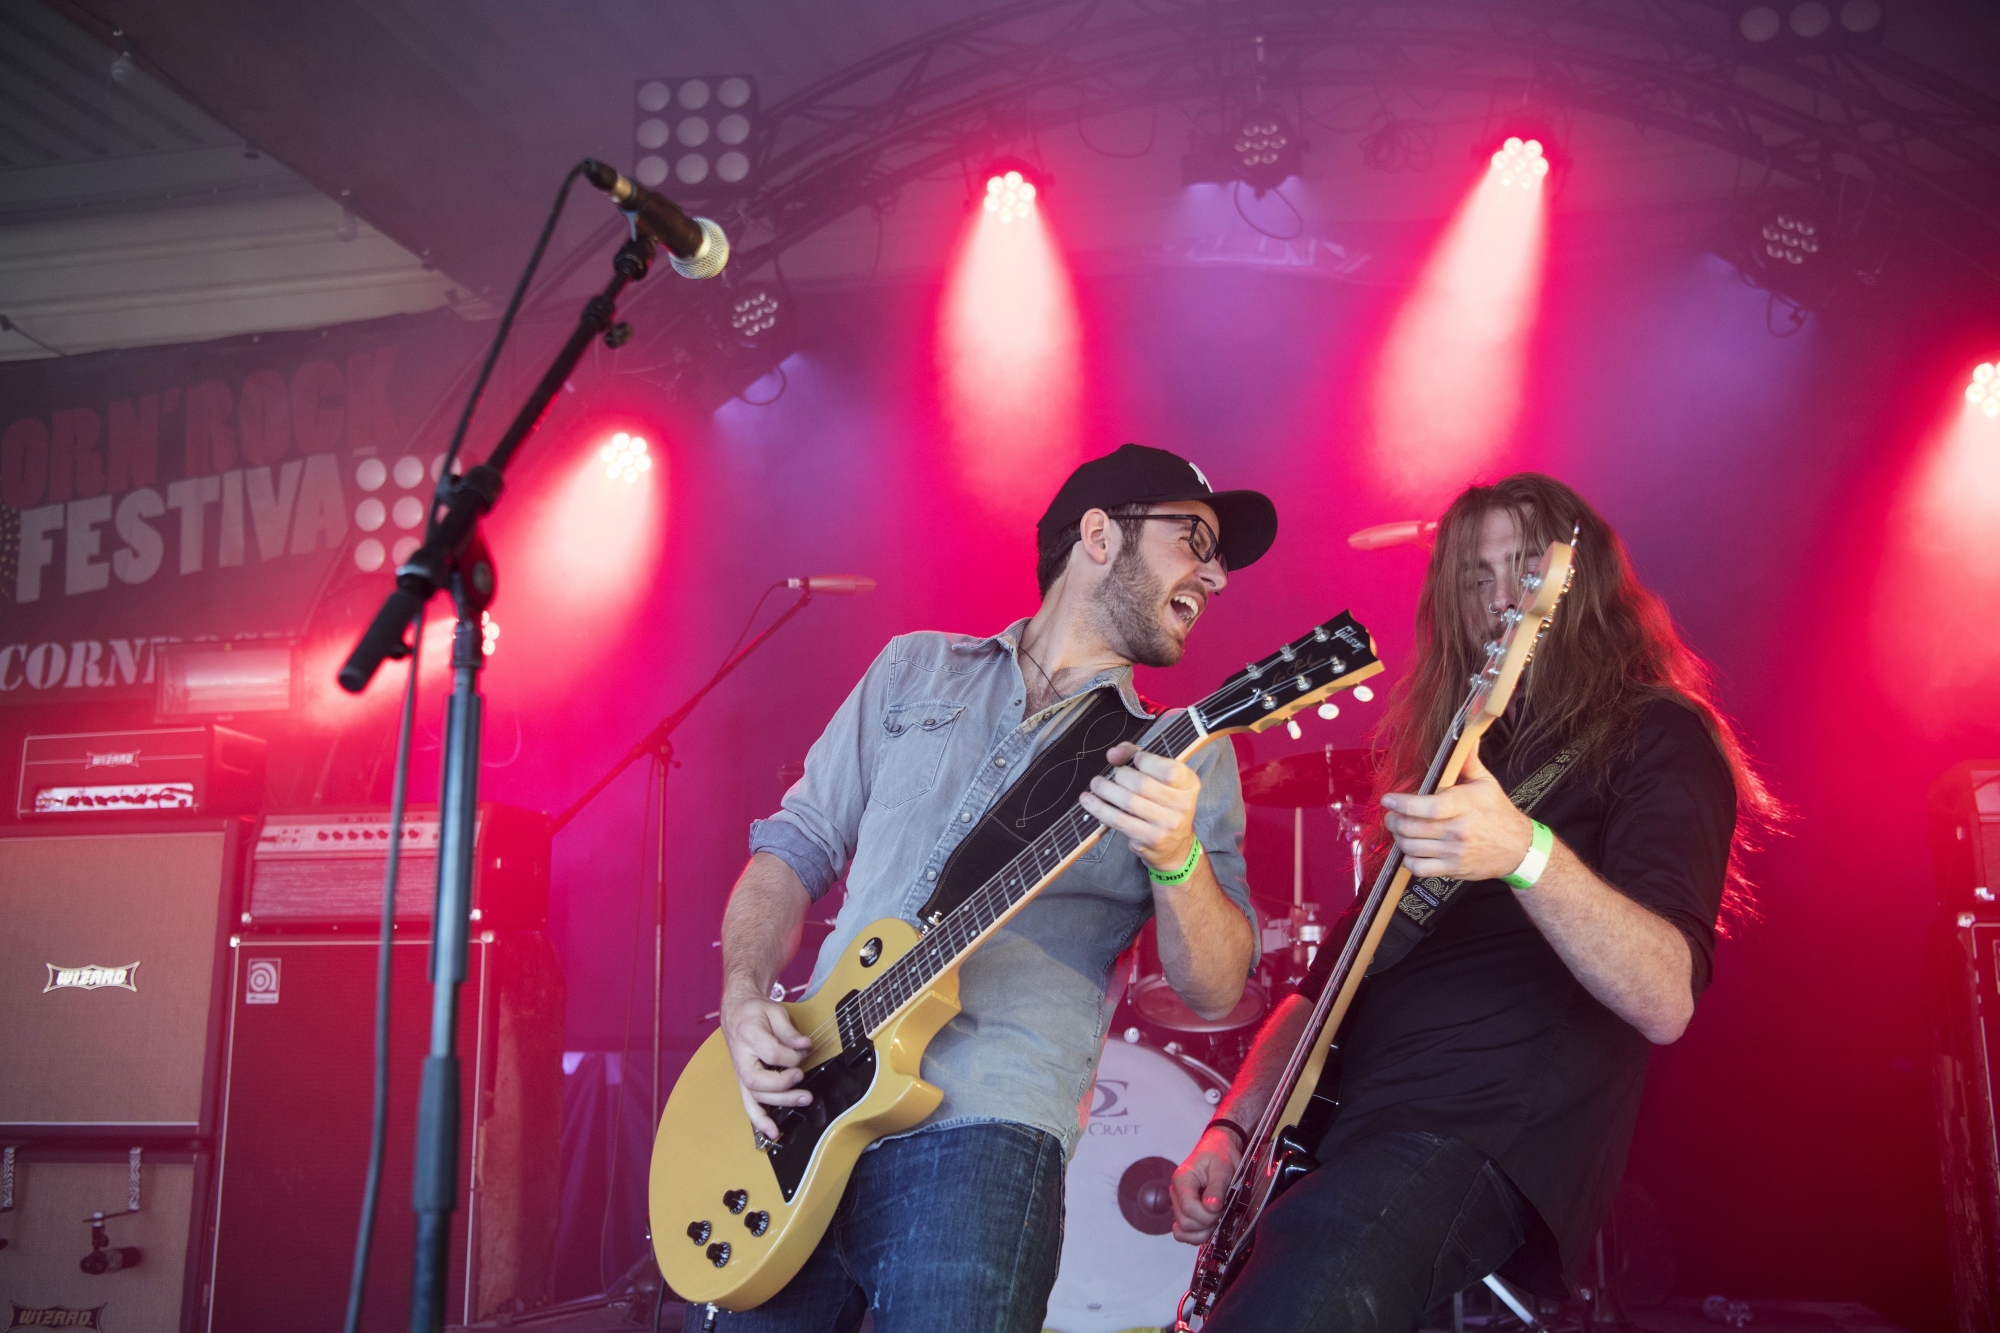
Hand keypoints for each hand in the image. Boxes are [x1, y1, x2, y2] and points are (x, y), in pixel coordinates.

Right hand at [718, 987, 813, 1141]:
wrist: (737, 1012)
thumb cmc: (756, 1011)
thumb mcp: (774, 1010)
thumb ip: (789, 1030)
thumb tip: (805, 1046)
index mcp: (748, 1035)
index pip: (771, 1053)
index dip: (791, 1056)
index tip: (804, 1049)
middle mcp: (741, 1057)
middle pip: (758, 1080)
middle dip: (783, 1084)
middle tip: (801, 1076)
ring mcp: (741, 1072)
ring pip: (755, 1095)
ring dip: (780, 1102)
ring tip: (804, 1099)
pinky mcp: (744, 1082)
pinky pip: (749, 1104)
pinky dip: (760, 1120)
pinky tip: (772, 1132)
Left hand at [1080, 742, 1200, 874]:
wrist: (1175, 846)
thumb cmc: (1165, 804)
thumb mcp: (1162, 779)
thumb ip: (1140, 758)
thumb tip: (1113, 753)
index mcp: (1188, 784)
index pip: (1167, 769)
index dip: (1145, 760)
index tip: (1133, 759)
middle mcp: (1182, 805)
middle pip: (1142, 784)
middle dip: (1120, 775)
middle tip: (1112, 775)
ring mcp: (1166, 824)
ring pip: (1128, 802)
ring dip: (1105, 790)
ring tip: (1096, 784)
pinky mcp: (1149, 839)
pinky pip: (1119, 820)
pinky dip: (1100, 808)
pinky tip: (1089, 801)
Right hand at [1171, 1126, 1241, 1243]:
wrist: (1218, 1151)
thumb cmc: (1218, 1156)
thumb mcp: (1222, 1168)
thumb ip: (1216, 1189)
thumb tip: (1212, 1208)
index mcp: (1182, 1180)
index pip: (1188, 1208)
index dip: (1207, 1215)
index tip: (1221, 1208)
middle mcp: (1176, 1194)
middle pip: (1185, 1223)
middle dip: (1207, 1224)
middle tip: (1221, 1212)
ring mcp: (1179, 1204)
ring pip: (1182, 1232)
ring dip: (1202, 1232)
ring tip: (1216, 1219)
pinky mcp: (1185, 1212)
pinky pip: (1184, 1232)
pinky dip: (1196, 1235)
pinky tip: (1209, 1225)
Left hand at [1380, 747, 1533, 881]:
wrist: (1517, 847)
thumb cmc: (1497, 812)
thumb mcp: (1485, 782)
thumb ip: (1468, 761)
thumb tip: (1465, 736)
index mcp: (1464, 805)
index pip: (1428, 807)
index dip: (1403, 804)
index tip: (1388, 799)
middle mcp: (1459, 830)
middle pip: (1413, 828)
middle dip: (1394, 820)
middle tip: (1391, 814)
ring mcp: (1455, 852)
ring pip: (1412, 848)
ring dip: (1398, 838)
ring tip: (1399, 829)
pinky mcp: (1453, 869)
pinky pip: (1419, 868)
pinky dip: (1408, 860)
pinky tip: (1411, 849)